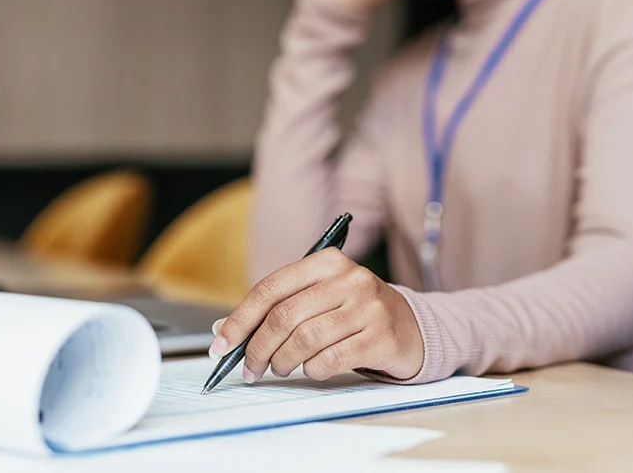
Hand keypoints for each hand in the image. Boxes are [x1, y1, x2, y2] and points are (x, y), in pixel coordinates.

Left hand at [208, 249, 422, 382]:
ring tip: (281, 368)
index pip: (271, 288)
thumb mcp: (319, 298)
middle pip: (284, 317)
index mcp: (327, 262)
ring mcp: (368, 307)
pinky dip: (312, 370)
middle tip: (250, 368)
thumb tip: (226, 331)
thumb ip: (278, 308)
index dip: (240, 320)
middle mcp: (349, 279)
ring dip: (283, 362)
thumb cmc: (354, 312)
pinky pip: (330, 360)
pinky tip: (312, 369)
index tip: (221, 345)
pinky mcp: (381, 337)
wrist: (412, 327)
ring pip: (304, 340)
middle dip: (257, 348)